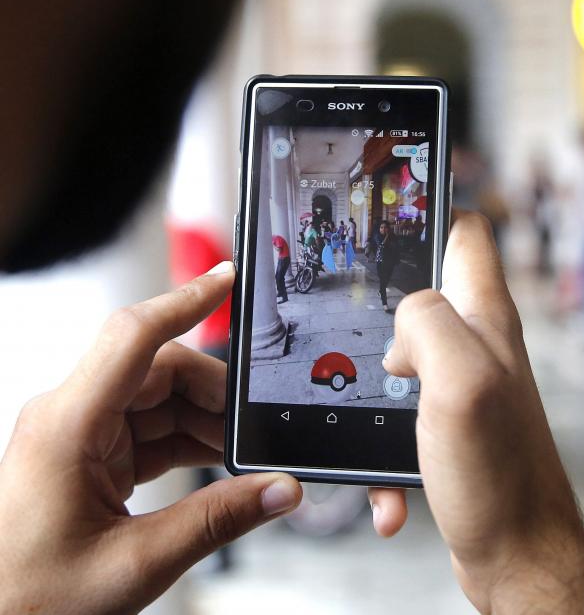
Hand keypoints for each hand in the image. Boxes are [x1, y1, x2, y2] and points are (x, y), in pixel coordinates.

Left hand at [0, 262, 302, 613]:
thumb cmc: (26, 599)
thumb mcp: (136, 564)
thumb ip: (217, 521)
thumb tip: (279, 489)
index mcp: (68, 426)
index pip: (134, 337)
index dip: (186, 302)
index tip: (228, 279)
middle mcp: (70, 418)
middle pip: (160, 370)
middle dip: (216, 394)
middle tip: (259, 427)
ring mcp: (80, 437)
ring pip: (161, 400)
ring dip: (207, 423)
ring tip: (244, 458)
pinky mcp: (90, 458)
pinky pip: (151, 430)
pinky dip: (190, 443)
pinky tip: (218, 467)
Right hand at [369, 212, 583, 612]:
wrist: (518, 557)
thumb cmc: (500, 478)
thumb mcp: (461, 382)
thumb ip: (429, 323)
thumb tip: (404, 315)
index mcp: (485, 321)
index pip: (466, 234)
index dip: (429, 212)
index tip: (387, 212)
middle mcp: (479, 347)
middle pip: (422, 295)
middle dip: (379, 313)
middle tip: (346, 331)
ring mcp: (465, 389)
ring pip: (400, 364)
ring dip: (372, 397)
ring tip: (373, 437)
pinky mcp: (450, 430)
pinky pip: (400, 424)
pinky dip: (385, 455)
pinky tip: (390, 490)